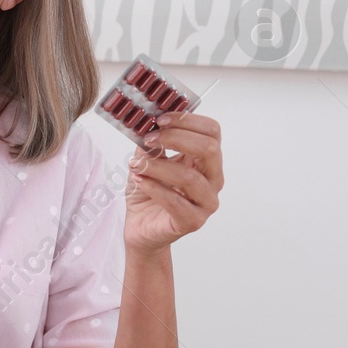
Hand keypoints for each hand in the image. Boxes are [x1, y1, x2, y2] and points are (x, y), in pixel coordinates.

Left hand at [124, 110, 222, 256]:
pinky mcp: (193, 221)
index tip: (159, 119)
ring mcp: (206, 202)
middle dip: (176, 138)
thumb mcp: (145, 161)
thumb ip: (150, 143)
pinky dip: (153, 188)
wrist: (140, 228)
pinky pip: (175, 202)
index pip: (212, 132)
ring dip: (158, 167)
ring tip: (135, 165)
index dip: (187, 120)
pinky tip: (138, 181)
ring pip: (189, 177)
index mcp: (206, 161)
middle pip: (209, 149)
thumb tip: (146, 121)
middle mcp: (212, 180)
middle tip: (150, 137)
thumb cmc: (147, 193)